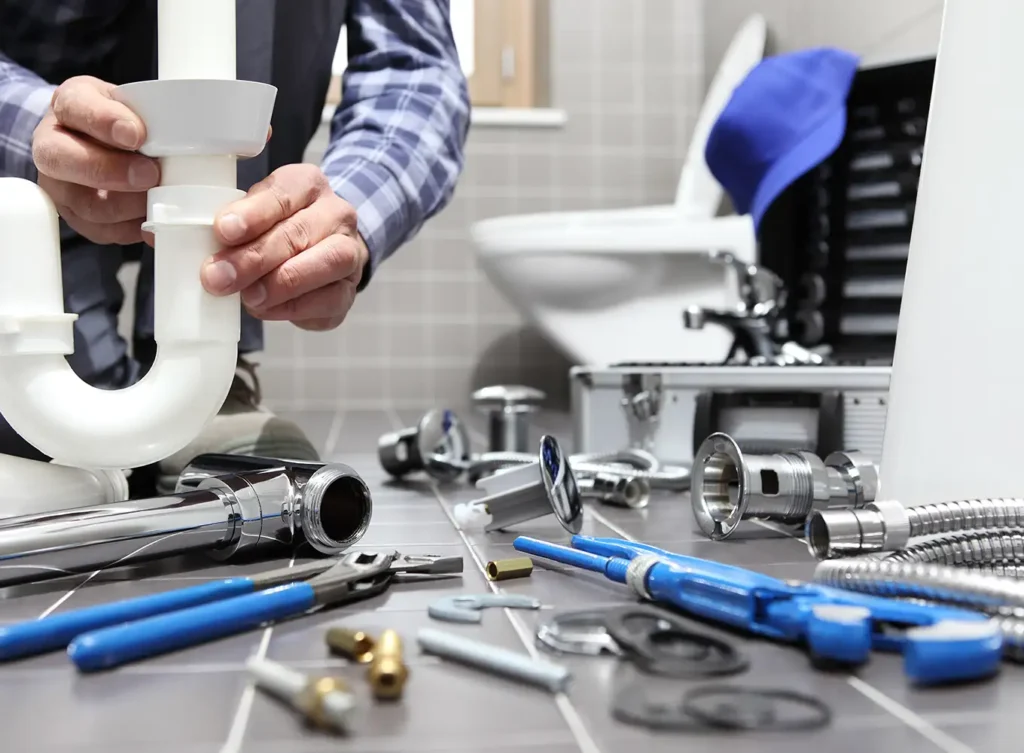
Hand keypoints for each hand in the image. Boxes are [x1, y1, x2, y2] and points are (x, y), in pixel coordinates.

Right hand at [32, 76, 160, 244]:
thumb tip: (176, 141)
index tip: (135, 134)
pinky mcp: (76, 217)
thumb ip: (147, 114)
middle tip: (149, 174)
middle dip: (110, 171)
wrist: (105, 142)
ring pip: (85, 204)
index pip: (75, 107)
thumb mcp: (133, 102)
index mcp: (68, 105)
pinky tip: (152, 220)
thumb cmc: (122, 120)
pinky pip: (101, 231)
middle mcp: (52, 145)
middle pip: (62, 161)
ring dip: (127, 206)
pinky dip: (131, 228)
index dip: (104, 122)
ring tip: (156, 199)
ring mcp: (60, 185)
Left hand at [201, 164, 368, 330]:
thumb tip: (184, 243)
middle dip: (255, 258)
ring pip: (326, 263)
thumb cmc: (278, 230)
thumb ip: (228, 224)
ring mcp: (350, 252)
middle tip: (218, 277)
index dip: (252, 214)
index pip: (282, 193)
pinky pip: (329, 300)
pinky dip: (294, 307)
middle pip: (299, 232)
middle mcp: (336, 214)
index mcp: (308, 184)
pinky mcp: (349, 291)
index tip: (223, 231)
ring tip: (248, 297)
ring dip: (280, 284)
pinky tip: (266, 309)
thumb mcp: (253, 213)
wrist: (323, 253)